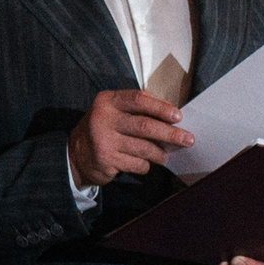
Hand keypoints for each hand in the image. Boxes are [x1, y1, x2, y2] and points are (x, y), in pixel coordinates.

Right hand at [69, 89, 191, 187]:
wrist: (75, 156)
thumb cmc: (103, 130)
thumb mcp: (114, 112)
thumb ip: (137, 110)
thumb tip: (172, 117)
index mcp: (108, 101)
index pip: (139, 100)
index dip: (161, 108)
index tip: (178, 117)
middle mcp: (104, 118)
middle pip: (145, 126)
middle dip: (170, 134)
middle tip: (188, 139)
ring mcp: (104, 140)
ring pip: (143, 148)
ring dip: (160, 153)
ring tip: (166, 156)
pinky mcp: (106, 160)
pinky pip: (137, 164)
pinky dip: (145, 165)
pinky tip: (144, 163)